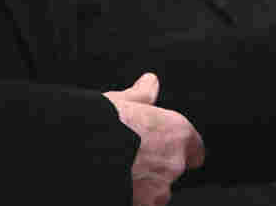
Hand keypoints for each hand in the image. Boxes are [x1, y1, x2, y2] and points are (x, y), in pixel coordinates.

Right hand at [104, 72, 204, 205]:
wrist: (81, 154)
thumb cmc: (101, 124)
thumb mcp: (119, 101)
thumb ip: (140, 95)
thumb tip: (150, 82)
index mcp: (175, 131)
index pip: (194, 147)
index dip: (179, 147)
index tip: (165, 145)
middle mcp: (174, 162)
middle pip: (172, 168)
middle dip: (154, 166)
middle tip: (129, 157)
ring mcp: (160, 189)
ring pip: (157, 190)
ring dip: (144, 184)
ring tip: (117, 172)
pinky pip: (144, 203)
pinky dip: (133, 198)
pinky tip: (114, 186)